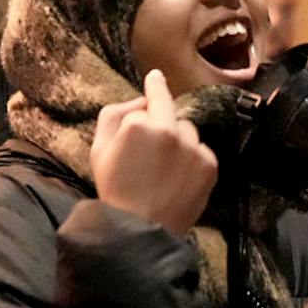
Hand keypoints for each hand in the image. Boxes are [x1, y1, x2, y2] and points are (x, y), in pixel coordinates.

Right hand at [90, 69, 217, 238]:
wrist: (140, 231)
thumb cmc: (115, 190)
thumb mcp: (98, 150)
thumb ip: (115, 115)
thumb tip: (140, 101)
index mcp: (140, 124)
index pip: (152, 96)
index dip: (154, 85)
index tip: (156, 75)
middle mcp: (170, 130)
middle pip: (170, 114)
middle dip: (161, 124)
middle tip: (150, 150)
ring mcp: (193, 148)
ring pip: (187, 131)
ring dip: (178, 141)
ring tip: (163, 169)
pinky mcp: (209, 165)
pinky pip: (201, 151)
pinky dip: (191, 160)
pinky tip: (177, 179)